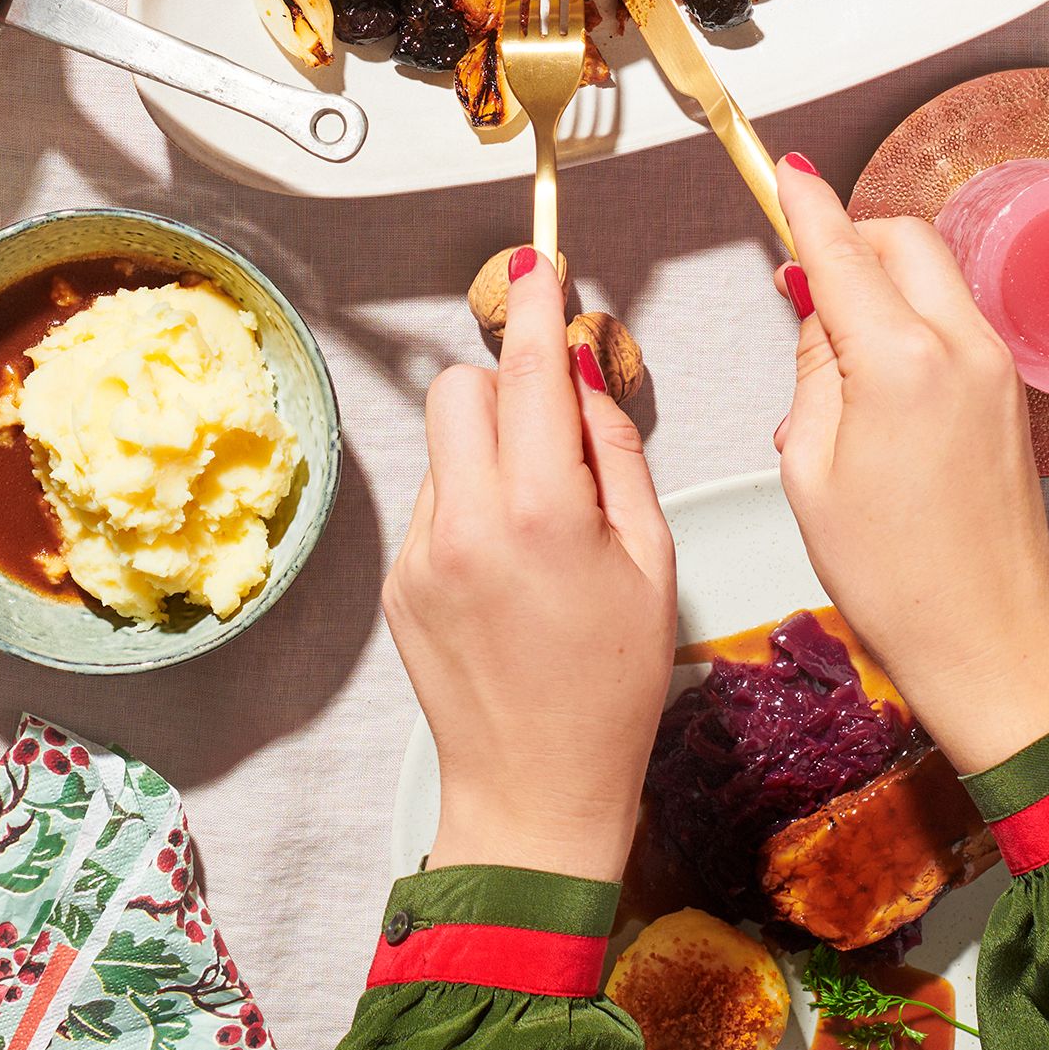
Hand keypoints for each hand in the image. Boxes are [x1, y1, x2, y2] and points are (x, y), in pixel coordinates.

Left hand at [388, 245, 676, 884]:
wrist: (535, 791)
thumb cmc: (613, 687)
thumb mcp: (651, 563)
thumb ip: (617, 456)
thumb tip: (584, 376)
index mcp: (542, 513)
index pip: (529, 371)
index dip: (534, 304)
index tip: (535, 258)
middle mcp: (467, 522)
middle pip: (461, 389)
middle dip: (506, 389)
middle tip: (554, 438)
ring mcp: (421, 554)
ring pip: (445, 447)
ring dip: (489, 456)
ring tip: (540, 533)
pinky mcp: (397, 583)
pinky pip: (433, 505)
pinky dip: (469, 510)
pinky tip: (508, 574)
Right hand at [770, 160, 1048, 775]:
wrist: (992, 644)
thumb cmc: (896, 579)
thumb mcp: (811, 468)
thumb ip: (813, 370)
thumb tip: (818, 312)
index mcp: (903, 362)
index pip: (842, 250)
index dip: (804, 204)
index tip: (781, 167)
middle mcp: (963, 349)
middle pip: (902, 240)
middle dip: (849, 239)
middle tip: (798, 280)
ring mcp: (998, 370)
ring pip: (931, 277)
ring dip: (880, 284)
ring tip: (829, 358)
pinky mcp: (1011, 397)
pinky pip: (951, 323)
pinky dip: (908, 322)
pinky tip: (871, 385)